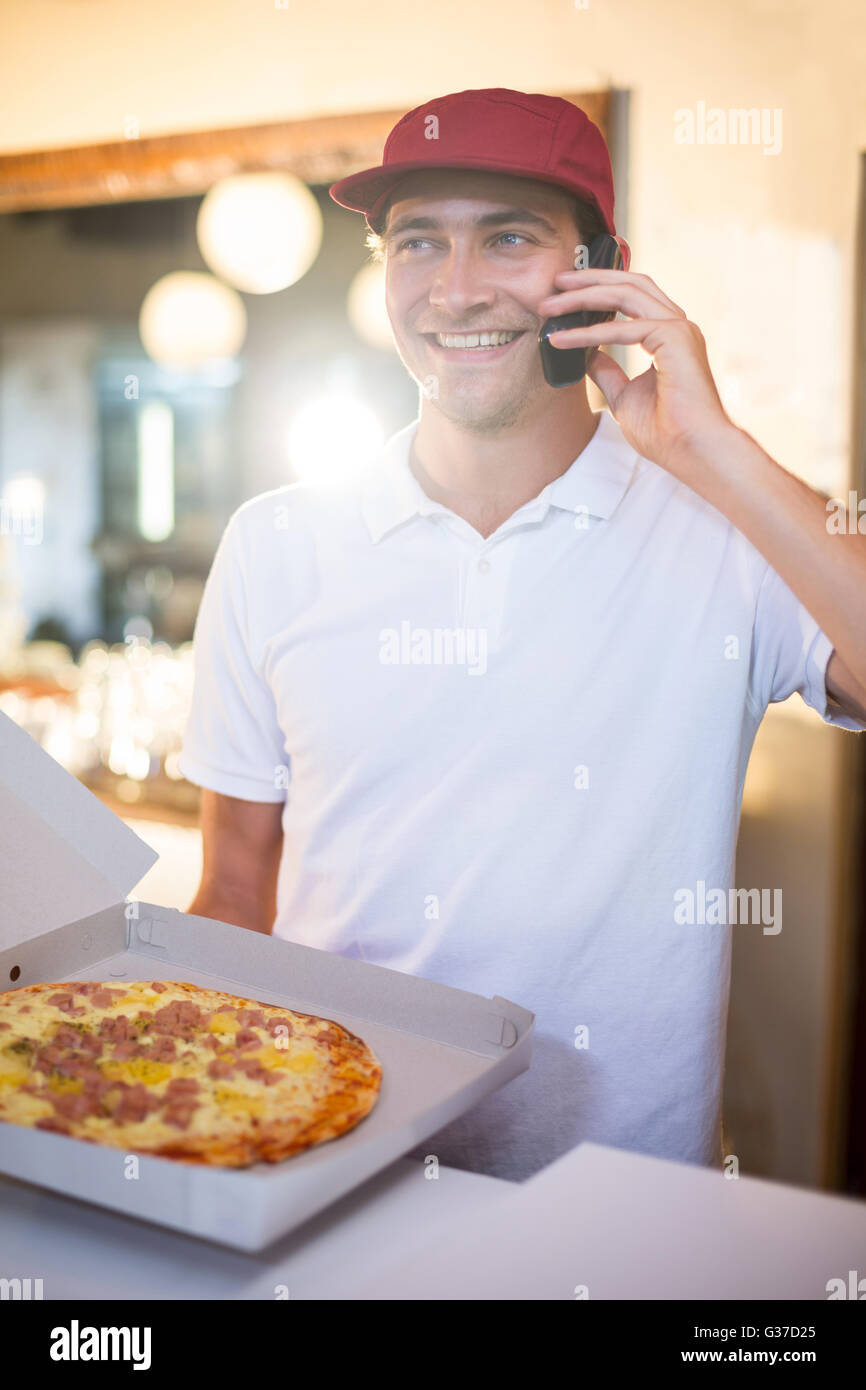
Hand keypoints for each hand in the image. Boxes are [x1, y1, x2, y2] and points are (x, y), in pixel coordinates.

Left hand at [537, 268, 736, 480]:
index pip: (633, 296)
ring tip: (550, 304)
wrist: (692, 453)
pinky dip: (588, 332)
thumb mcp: (623, 396)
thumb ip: (607, 371)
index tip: (564, 293)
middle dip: (588, 279)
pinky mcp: (675, 338)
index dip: (599, 288)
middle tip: (554, 282)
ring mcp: (679, 329)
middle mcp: (677, 326)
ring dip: (584, 295)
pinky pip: (624, 327)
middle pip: (630, 284)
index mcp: (669, 336)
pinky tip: (562, 338)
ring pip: (626, 294)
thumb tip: (588, 354)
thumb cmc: (665, 432)